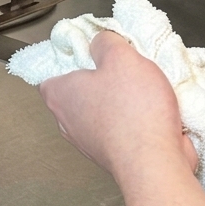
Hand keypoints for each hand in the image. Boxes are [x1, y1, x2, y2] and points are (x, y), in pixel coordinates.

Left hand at [39, 30, 197, 181]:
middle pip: (79, 93)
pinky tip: (154, 112)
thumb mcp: (120, 57)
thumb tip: (100, 43)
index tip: (88, 54)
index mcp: (60, 95)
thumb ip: (106, 43)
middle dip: (101, 80)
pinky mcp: (113, 155)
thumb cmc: (133, 111)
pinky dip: (135, 122)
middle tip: (122, 68)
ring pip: (102, 112)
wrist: (155, 162)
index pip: (49, 76)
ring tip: (145, 89)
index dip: (68, 63)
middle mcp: (69, 122)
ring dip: (122, 101)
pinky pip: (121, 130)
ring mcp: (89, 142)